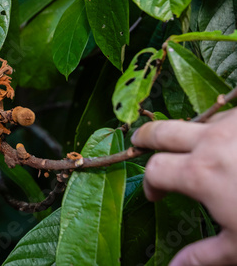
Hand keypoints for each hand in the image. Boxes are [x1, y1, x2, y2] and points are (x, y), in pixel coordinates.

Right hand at [131, 107, 236, 264]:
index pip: (155, 169)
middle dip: (146, 137)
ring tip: (200, 150)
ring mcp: (235, 123)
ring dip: (191, 134)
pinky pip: (230, 118)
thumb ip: (202, 256)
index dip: (150, 183)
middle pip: (162, 131)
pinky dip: (224, 130)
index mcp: (200, 173)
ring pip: (198, 121)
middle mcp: (211, 140)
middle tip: (141, 143)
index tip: (157, 195)